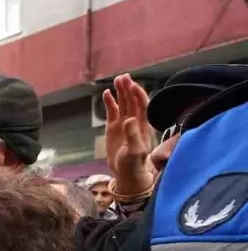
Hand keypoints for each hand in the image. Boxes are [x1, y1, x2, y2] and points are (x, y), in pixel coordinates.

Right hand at [104, 74, 153, 191]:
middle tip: (123, 77)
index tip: (132, 85)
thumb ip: (133, 135)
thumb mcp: (134, 151)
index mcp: (143, 125)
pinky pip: (112, 112)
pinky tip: (107, 93)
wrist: (126, 173)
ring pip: (123, 104)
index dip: (138, 94)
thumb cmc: (134, 164)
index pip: (142, 105)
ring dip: (121, 92)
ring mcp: (124, 123)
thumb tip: (129, 119)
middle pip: (132, 101)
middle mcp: (135, 121)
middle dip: (128, 89)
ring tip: (117, 80)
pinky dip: (110, 102)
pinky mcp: (114, 128)